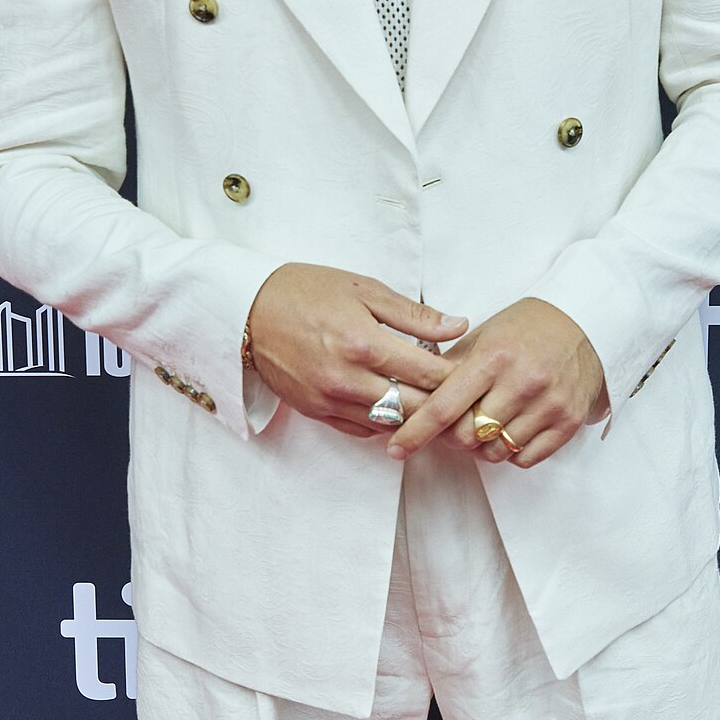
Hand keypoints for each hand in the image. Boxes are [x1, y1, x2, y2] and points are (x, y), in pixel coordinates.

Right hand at [244, 266, 466, 439]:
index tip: (470, 372)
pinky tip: (396, 407)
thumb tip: (458, 326)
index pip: (429, 374)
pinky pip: (363, 430)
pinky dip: (385, 422)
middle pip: (415, 407)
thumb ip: (414, 315)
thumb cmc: (307, 291)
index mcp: (364, 344)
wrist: (248, 309)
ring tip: (433, 403)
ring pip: (391, 424)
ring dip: (415, 416)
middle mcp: (347, 379)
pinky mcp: (315, 412)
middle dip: (443, 403)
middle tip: (461, 395)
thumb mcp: (365, 290)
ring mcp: (329, 400)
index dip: (457, 375)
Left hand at [386, 298, 608, 469]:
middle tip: (454, 425)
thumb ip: (450, 370)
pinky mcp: (568, 422)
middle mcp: (523, 382)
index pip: (445, 406)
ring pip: (496, 452)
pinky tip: (510, 430)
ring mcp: (549, 404)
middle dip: (452, 437)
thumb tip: (412, 400)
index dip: (415, 432)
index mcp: (494, 357)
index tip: (396, 448)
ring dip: (482, 446)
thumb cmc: (527, 329)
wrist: (586, 323)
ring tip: (486, 424)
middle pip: (468, 436)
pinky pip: (525, 459)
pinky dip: (511, 452)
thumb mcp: (484, 336)